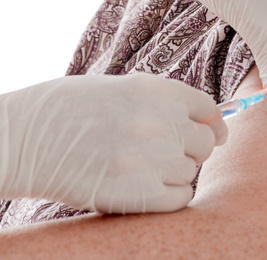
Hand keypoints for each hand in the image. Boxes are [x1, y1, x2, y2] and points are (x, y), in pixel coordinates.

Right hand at [0, 74, 226, 213]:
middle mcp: (161, 122)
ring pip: (191, 172)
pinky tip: (148, 187)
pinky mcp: (137, 194)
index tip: (214, 132)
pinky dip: (170, 195)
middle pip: (207, 142)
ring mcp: (150, 159)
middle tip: (174, 152)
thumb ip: (162, 102)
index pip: (209, 108)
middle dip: (195, 148)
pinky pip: (179, 198)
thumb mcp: (122, 88)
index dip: (213, 122)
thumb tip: (202, 119)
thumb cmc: (72, 107)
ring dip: (178, 172)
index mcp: (158, 90)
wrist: (31, 135)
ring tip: (147, 167)